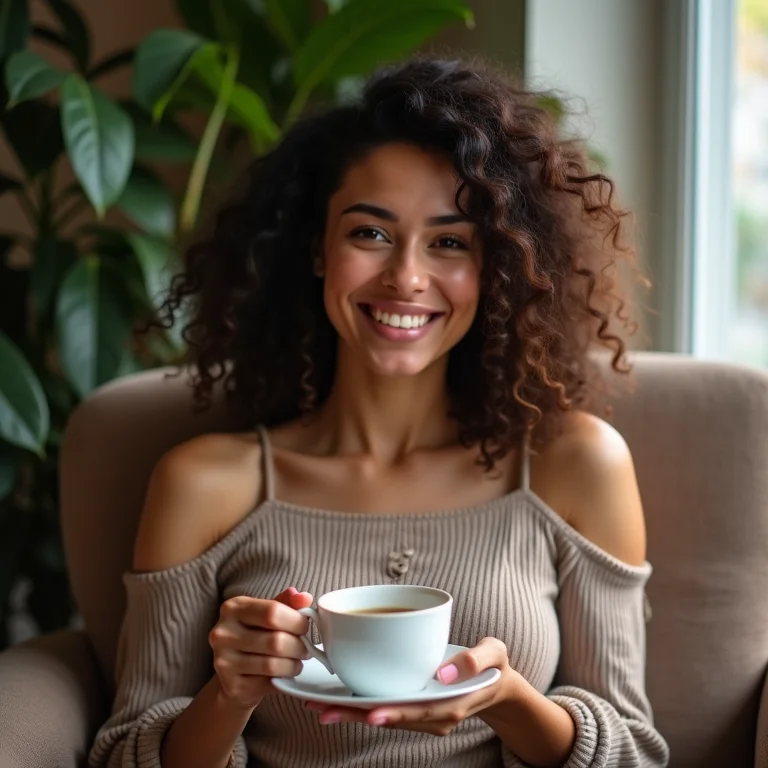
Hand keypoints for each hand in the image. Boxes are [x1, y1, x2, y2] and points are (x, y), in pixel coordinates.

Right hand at [209, 586, 312, 709]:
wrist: (232, 674)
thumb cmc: (254, 635)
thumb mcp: (267, 614)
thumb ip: (286, 603)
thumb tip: (305, 598)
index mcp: (233, 608)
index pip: (272, 612)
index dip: (296, 621)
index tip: (305, 627)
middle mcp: (223, 633)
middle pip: (275, 641)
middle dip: (299, 646)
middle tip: (306, 649)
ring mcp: (224, 661)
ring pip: (273, 664)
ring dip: (293, 665)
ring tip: (296, 662)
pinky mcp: (232, 686)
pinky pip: (267, 684)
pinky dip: (282, 680)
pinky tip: (283, 675)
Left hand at [304, 637, 519, 735]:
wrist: (496, 684)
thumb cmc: (493, 665)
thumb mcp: (495, 654)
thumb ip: (474, 659)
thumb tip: (443, 673)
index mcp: (450, 705)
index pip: (417, 711)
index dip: (393, 713)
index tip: (370, 714)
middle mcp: (432, 716)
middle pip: (390, 716)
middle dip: (356, 715)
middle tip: (322, 710)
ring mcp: (421, 714)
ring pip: (382, 714)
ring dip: (351, 712)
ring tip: (317, 705)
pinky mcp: (413, 706)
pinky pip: (384, 707)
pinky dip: (360, 705)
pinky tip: (336, 698)